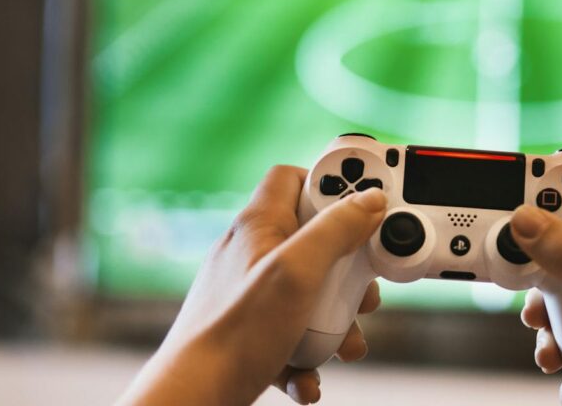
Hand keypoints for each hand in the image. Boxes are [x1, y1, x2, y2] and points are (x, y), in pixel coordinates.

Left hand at [117, 166, 387, 405]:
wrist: (192, 399)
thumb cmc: (234, 333)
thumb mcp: (298, 271)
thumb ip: (336, 230)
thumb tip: (369, 200)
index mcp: (259, 226)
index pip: (294, 178)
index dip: (332, 184)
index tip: (366, 202)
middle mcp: (253, 255)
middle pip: (316, 242)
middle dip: (349, 271)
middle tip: (363, 289)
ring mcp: (252, 295)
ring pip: (312, 295)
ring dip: (336, 322)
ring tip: (343, 343)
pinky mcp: (252, 332)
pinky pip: (294, 334)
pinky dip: (309, 354)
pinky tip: (309, 373)